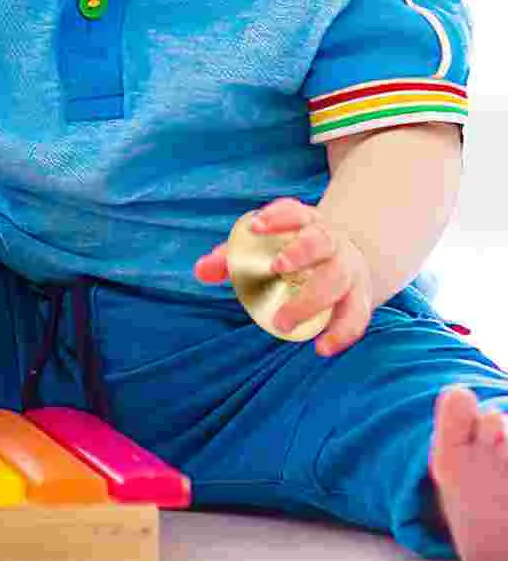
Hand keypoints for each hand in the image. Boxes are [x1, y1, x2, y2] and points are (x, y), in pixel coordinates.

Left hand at [194, 197, 374, 355]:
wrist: (344, 258)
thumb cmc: (291, 251)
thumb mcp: (265, 247)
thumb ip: (231, 257)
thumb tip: (200, 271)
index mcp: (306, 222)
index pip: (293, 211)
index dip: (276, 217)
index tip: (254, 226)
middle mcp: (331, 242)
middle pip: (320, 242)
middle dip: (300, 252)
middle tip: (276, 267)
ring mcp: (349, 269)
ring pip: (338, 279)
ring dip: (312, 299)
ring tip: (283, 321)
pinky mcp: (360, 297)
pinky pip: (356, 316)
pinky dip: (342, 333)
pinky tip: (321, 348)